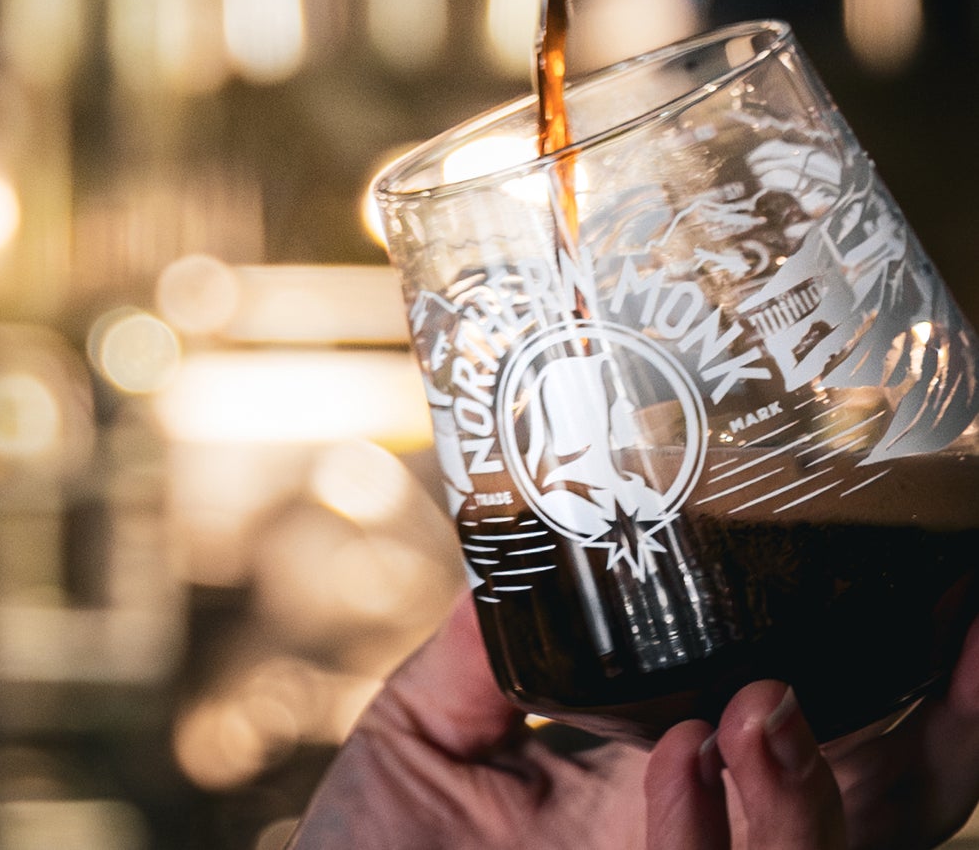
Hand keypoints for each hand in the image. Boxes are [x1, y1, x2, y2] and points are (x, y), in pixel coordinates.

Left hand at [291, 597, 978, 848]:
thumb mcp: (428, 738)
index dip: (922, 688)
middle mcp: (712, 843)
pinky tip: (679, 762)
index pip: (839, 745)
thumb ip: (489, 650)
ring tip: (763, 705)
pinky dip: (717, 835)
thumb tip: (533, 533)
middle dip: (946, 730)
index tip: (953, 594)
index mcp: (678, 790)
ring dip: (815, 793)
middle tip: (964, 636)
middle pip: (888, 806)